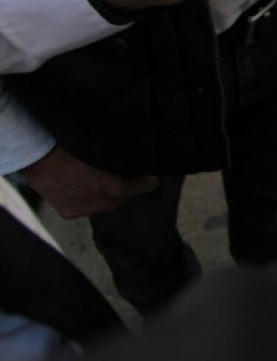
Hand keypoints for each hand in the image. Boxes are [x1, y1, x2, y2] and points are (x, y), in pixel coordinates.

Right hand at [20, 145, 158, 218]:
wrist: (39, 157)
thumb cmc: (71, 148)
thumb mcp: (103, 149)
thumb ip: (120, 157)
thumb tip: (135, 154)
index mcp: (114, 187)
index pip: (142, 187)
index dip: (147, 181)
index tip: (153, 179)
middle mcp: (102, 203)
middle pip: (122, 197)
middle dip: (124, 188)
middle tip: (121, 177)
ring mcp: (85, 210)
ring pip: (103, 204)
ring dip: (104, 195)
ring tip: (98, 181)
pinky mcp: (70, 213)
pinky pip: (85, 207)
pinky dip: (86, 200)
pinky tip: (82, 188)